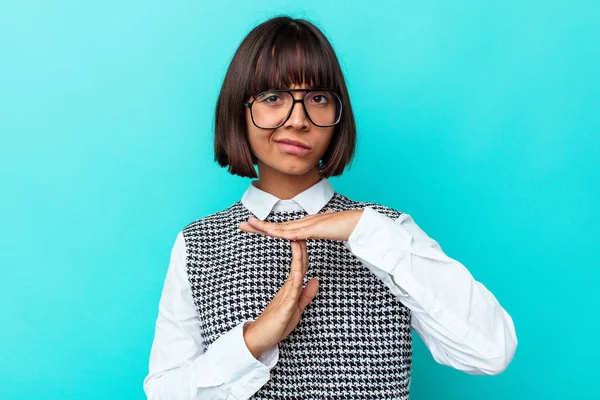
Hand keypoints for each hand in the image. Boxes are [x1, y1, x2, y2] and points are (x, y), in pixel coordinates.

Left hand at [239, 209, 363, 241]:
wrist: (360, 223)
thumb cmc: (347, 227)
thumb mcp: (329, 230)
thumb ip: (321, 229)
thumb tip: (316, 229)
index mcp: (307, 225)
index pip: (282, 227)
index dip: (267, 227)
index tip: (254, 227)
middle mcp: (304, 222)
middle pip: (277, 225)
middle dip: (259, 225)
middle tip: (241, 224)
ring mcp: (308, 225)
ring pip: (281, 227)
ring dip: (263, 226)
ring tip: (248, 224)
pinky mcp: (313, 229)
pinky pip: (293, 232)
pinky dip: (279, 232)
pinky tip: (268, 232)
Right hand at [243, 240, 318, 358]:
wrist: (259, 339)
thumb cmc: (276, 325)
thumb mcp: (297, 308)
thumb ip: (306, 294)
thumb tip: (315, 280)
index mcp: (292, 287)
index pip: (301, 265)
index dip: (305, 250)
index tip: (308, 235)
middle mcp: (288, 288)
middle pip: (297, 264)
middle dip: (300, 246)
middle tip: (301, 228)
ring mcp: (285, 296)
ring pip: (294, 273)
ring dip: (297, 257)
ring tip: (298, 241)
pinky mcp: (284, 307)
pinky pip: (292, 293)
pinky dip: (296, 281)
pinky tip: (299, 271)